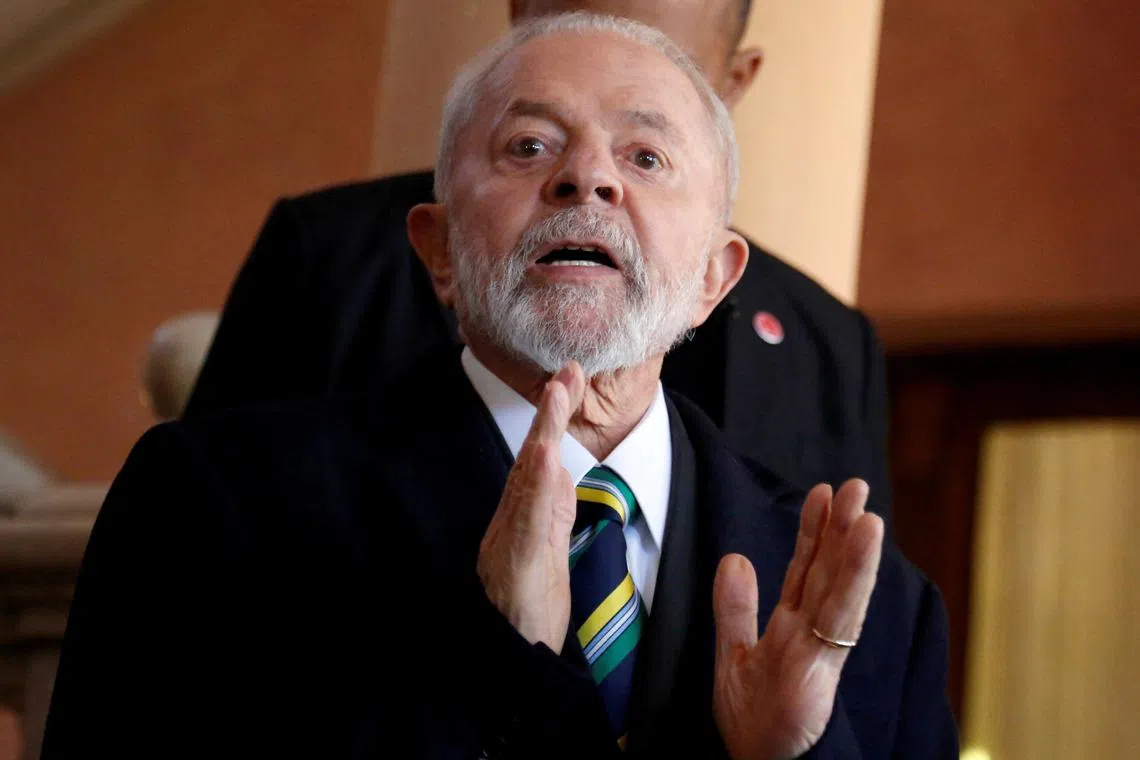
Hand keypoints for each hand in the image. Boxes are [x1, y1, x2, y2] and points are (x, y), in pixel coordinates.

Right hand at [476, 362, 585, 651]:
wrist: (511, 656)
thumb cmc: (528, 611)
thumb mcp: (544, 554)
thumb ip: (547, 514)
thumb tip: (553, 474)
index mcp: (525, 519)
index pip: (539, 461)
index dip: (552, 419)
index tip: (568, 379)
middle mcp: (513, 524)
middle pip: (532, 460)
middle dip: (549, 413)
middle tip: (567, 371)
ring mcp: (512, 544)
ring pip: (529, 483)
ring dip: (544, 436)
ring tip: (558, 396)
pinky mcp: (519, 569)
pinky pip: (529, 525)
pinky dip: (537, 491)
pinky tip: (547, 461)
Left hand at [712, 480, 883, 759]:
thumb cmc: (753, 720)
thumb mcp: (733, 653)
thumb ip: (735, 608)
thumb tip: (734, 557)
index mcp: (790, 625)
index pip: (804, 568)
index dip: (813, 532)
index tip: (822, 494)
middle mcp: (811, 630)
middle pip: (828, 570)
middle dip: (841, 528)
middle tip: (857, 485)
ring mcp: (820, 646)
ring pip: (841, 587)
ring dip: (855, 547)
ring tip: (867, 510)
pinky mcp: (821, 663)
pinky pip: (841, 613)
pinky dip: (855, 576)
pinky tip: (864, 545)